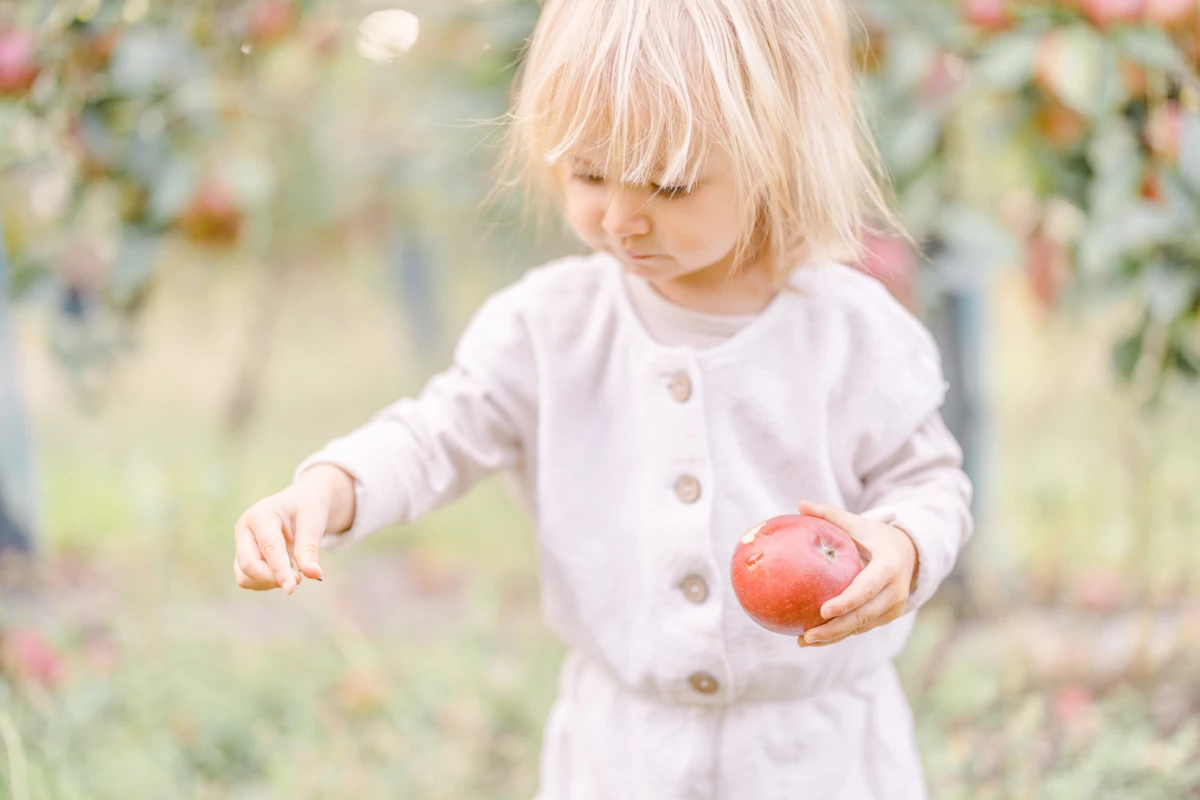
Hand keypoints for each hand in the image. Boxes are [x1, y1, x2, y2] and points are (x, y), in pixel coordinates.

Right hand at [232, 464, 352, 593]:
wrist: (303, 502)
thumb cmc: (308, 507)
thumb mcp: (313, 522)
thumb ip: (309, 548)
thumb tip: (314, 575)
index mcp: (259, 515)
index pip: (268, 548)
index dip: (279, 570)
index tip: (290, 589)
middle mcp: (244, 530)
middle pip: (248, 565)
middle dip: (273, 578)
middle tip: (299, 579)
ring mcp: (241, 545)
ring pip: (245, 577)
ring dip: (269, 582)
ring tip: (294, 573)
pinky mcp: (244, 557)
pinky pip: (249, 580)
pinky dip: (268, 582)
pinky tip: (285, 571)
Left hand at [794, 500, 917, 646]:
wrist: (910, 553)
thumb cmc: (875, 536)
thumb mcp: (858, 523)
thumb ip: (830, 514)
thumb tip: (800, 504)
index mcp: (888, 566)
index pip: (867, 588)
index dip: (847, 601)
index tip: (823, 610)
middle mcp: (895, 591)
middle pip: (863, 615)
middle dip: (835, 628)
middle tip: (806, 635)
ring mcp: (894, 607)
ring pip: (861, 627)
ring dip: (834, 637)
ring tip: (803, 640)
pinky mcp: (888, 617)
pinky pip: (862, 628)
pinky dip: (840, 635)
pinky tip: (815, 638)